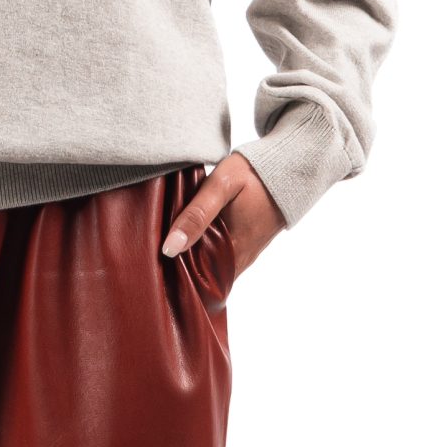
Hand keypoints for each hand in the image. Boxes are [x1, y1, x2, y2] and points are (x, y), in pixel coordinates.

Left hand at [160, 154, 285, 276]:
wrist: (291, 166)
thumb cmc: (254, 173)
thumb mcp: (220, 186)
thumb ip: (196, 215)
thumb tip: (170, 248)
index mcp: (233, 248)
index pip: (198, 280)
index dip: (175, 279)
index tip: (154, 273)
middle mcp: (242, 258)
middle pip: (205, 279)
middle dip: (181, 275)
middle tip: (155, 267)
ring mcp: (248, 254)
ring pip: (215, 271)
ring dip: (193, 266)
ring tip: (168, 258)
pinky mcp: (250, 246)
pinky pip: (223, 261)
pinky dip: (206, 257)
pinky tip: (189, 246)